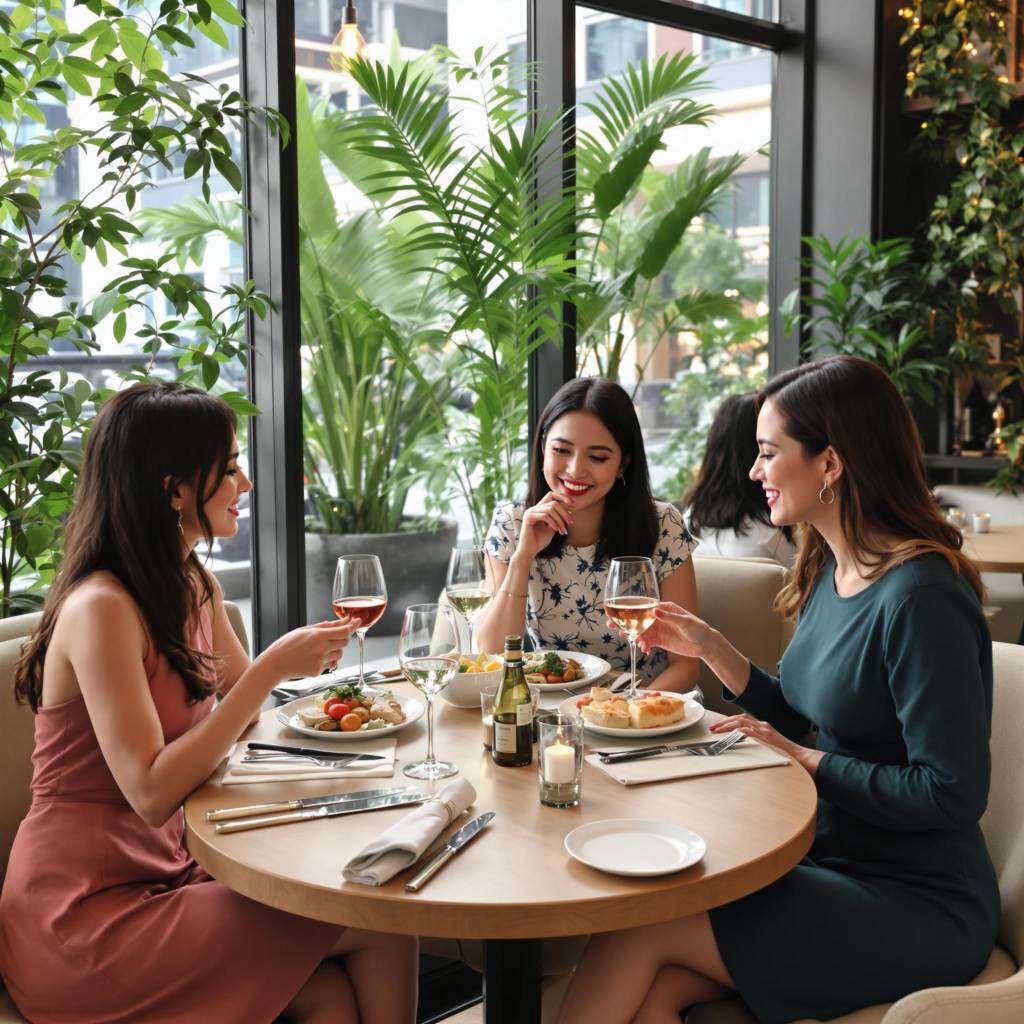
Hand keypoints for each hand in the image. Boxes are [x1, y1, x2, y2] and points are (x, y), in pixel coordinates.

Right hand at [256, 618, 359, 682]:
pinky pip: (330, 664)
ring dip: (335, 649)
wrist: (274, 664)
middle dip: (344, 638)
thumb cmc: (286, 645)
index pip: (344, 631)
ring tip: (320, 648)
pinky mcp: (317, 672)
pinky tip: (314, 658)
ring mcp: (320, 662)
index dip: (353, 626)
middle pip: (345, 642)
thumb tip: (342, 622)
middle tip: (336, 635)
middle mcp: (321, 649)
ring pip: (339, 654)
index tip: (358, 621)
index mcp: (318, 636)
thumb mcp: (304, 630)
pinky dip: (327, 660)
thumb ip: (325, 626)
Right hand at [516, 491, 573, 561]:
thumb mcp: (552, 529)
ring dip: (560, 520)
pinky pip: (545, 516)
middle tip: (570, 523)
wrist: (529, 551)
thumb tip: (568, 513)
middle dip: (564, 512)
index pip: (551, 495)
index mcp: (539, 509)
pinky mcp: (528, 518)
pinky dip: (553, 523)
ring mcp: (530, 512)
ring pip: (550, 509)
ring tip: (563, 530)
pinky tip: (556, 530)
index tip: (572, 504)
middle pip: (553, 503)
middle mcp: (534, 508)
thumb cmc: (539, 541)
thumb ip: (557, 520)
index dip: (562, 497)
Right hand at [607, 601, 712, 659]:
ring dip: (636, 638)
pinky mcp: (661, 641)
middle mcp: (660, 618)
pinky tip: (644, 650)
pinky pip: (648, 643)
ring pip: (642, 633)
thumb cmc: (699, 628)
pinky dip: (644, 646)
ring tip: (636, 643)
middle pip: (639, 620)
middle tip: (615, 628)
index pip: (645, 608)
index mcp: (665, 608)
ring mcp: (659, 630)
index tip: (621, 614)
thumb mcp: (685, 621)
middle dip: (627, 624)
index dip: (632, 611)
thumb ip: (669, 617)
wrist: (706, 645)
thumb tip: (655, 611)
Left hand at [709, 713, 823, 777]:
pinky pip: (749, 731)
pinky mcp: (766, 737)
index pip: (742, 719)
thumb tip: (742, 744)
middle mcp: (762, 725)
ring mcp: (764, 730)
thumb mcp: (768, 745)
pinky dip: (738, 731)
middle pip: (739, 718)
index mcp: (762, 726)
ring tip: (717, 729)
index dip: (728, 721)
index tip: (718, 726)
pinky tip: (729, 734)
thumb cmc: (784, 754)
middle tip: (713, 727)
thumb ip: (757, 742)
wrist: (800, 757)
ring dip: (727, 725)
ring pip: (741, 722)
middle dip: (724, 721)